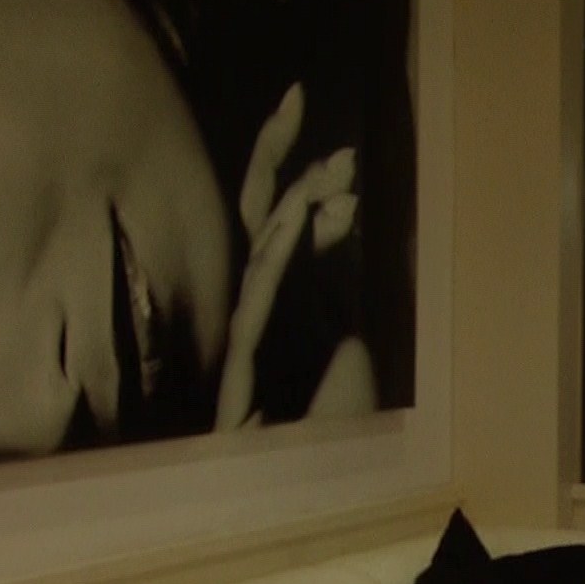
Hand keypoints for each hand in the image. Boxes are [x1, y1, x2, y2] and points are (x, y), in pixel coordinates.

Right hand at [214, 82, 361, 429]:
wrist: (311, 486)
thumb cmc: (325, 418)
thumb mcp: (341, 331)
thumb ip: (330, 274)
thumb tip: (337, 207)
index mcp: (277, 290)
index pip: (274, 207)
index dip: (286, 155)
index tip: (298, 98)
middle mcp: (253, 303)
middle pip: (255, 216)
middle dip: (279, 160)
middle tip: (303, 106)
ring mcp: (245, 336)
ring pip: (259, 256)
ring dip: (294, 208)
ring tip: (329, 169)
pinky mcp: (243, 372)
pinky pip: (257, 308)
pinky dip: (275, 266)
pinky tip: (294, 229)